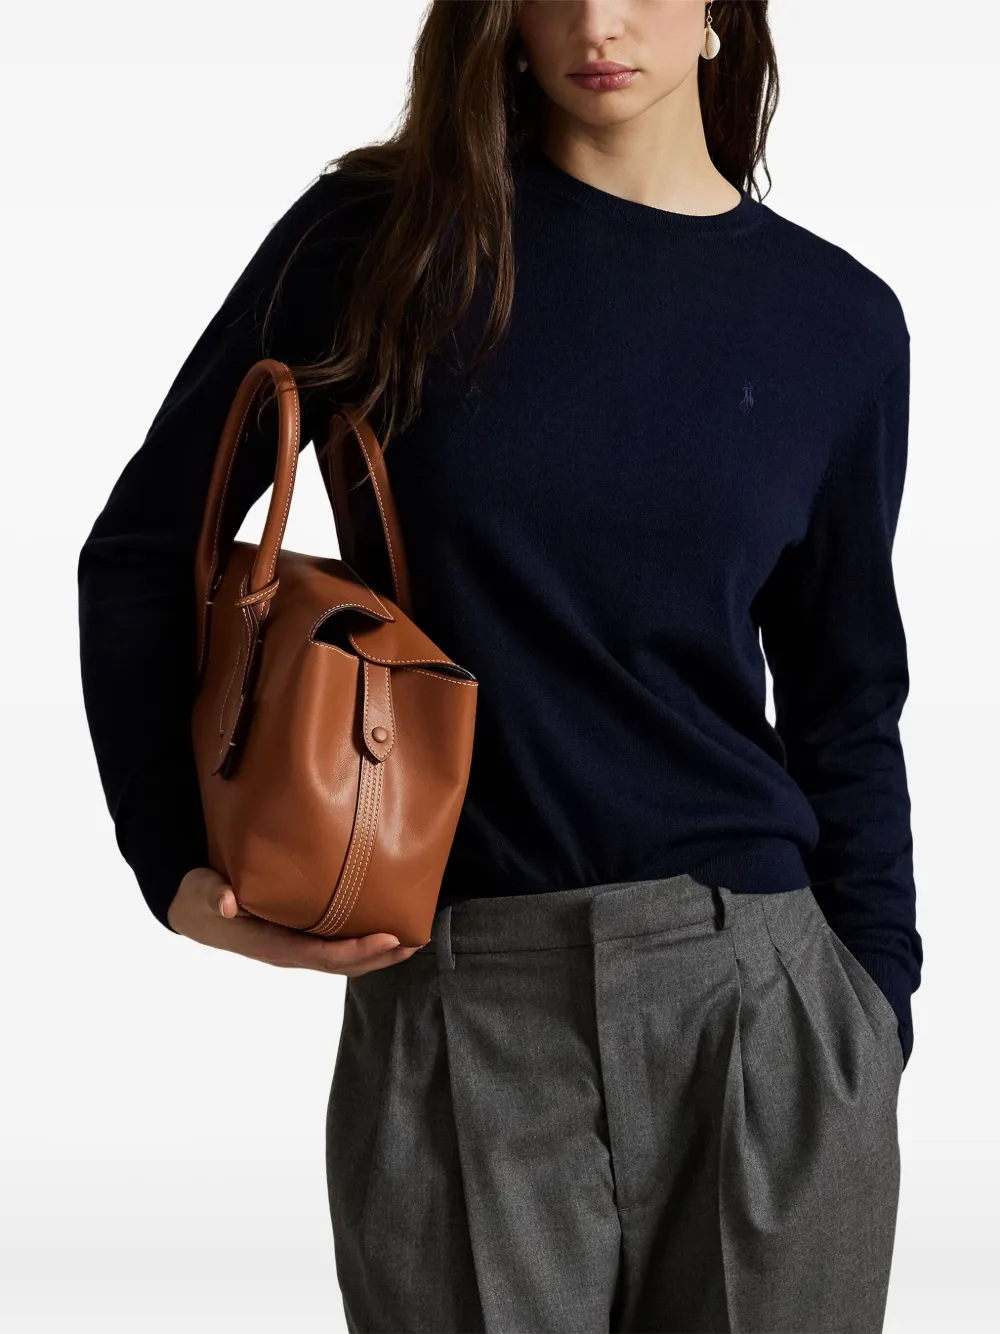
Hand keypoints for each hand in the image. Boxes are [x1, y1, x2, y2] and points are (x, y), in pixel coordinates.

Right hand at [166, 867, 422, 975]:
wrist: (194, 910)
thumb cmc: (202, 898)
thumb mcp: (202, 893)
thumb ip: (214, 895)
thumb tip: (226, 903)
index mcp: (272, 945)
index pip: (321, 955)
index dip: (356, 951)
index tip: (388, 939)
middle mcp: (289, 952)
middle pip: (342, 964)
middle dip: (379, 957)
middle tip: (416, 942)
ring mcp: (295, 948)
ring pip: (343, 959)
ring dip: (377, 954)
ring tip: (412, 940)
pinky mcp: (299, 937)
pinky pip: (336, 945)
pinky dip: (363, 942)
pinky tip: (385, 929)